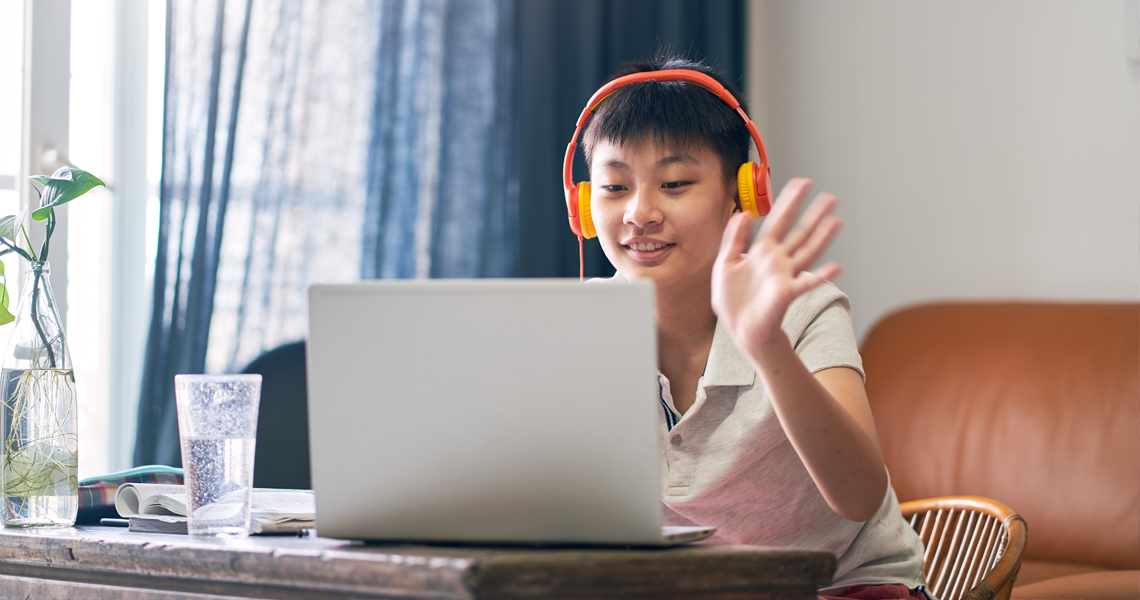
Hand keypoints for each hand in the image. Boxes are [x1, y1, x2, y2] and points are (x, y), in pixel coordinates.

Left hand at [711, 178, 842, 350]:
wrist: (739, 328)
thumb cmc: (733, 300)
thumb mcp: (724, 263)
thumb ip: (733, 239)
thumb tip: (741, 214)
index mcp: (763, 250)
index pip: (779, 220)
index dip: (790, 201)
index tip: (803, 183)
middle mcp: (778, 260)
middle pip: (800, 232)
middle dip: (815, 214)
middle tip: (831, 197)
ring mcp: (785, 276)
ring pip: (808, 251)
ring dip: (823, 237)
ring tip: (836, 220)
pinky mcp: (786, 293)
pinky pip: (807, 283)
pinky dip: (822, 275)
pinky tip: (835, 266)